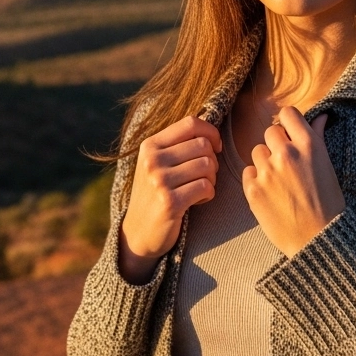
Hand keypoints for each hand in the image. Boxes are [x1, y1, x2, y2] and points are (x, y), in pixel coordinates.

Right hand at [119, 115, 221, 282]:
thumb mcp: (157, 163)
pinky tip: (197, 201)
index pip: (190, 123)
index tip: (216, 147)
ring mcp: (159, 181)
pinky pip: (205, 186)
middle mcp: (152, 160)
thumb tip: (211, 131)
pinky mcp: (170, 202)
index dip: (211, 132)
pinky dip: (208, 194)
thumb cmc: (156, 193)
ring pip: (207, 165)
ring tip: (200, 188)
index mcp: (150, 145)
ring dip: (211, 179)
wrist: (139, 232)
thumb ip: (177, 144)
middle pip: (203, 145)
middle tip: (205, 176)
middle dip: (212, 161)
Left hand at [242, 107, 344, 256]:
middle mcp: (287, 154)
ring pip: (257, 152)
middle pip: (270, 132)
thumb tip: (321, 116)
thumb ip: (318, 137)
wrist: (318, 239)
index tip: (290, 135)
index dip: (288, 124)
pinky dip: (256, 180)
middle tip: (286, 164)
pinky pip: (248, 172)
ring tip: (280, 182)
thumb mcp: (327, 166)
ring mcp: (268, 172)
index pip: (288, 114)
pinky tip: (270, 193)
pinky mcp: (253, 189)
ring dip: (266, 162)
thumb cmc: (328, 203)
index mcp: (309, 145)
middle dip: (277, 144)